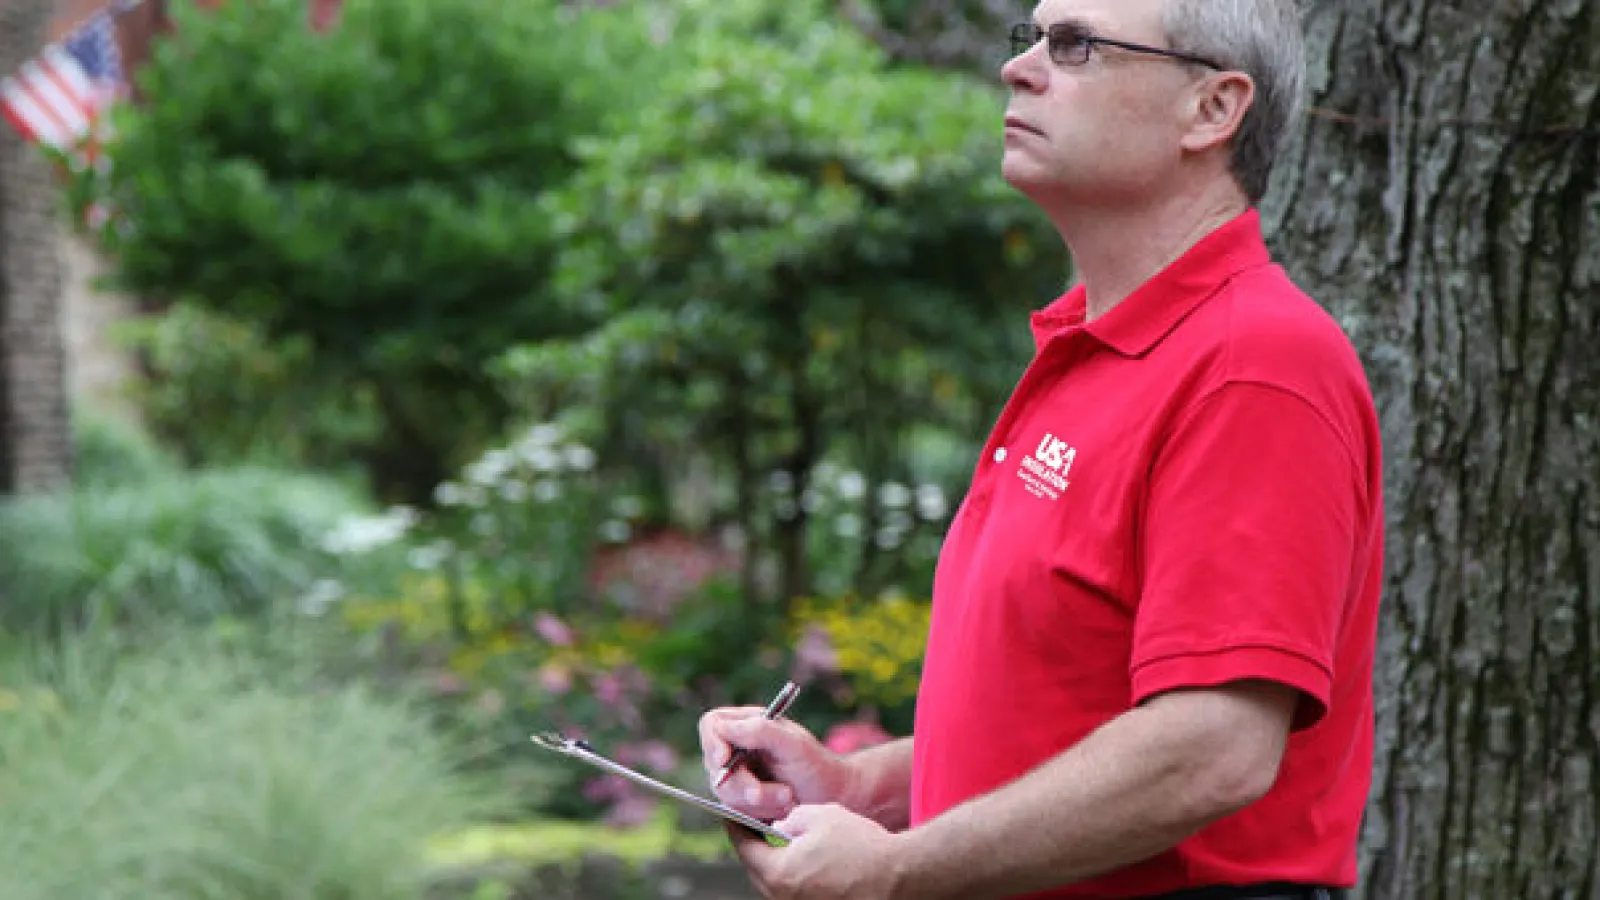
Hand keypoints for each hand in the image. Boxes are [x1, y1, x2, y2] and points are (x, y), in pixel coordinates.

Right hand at [699, 706, 852, 821]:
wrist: (830, 797)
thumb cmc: (816, 765)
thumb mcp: (793, 744)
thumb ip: (761, 731)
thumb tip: (724, 729)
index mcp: (747, 724)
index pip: (712, 725)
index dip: (712, 742)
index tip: (725, 760)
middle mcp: (737, 748)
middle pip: (714, 765)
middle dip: (746, 785)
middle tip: (782, 794)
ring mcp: (737, 775)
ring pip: (724, 792)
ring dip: (759, 801)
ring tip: (789, 799)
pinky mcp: (740, 800)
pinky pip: (734, 810)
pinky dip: (759, 813)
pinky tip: (782, 809)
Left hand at [730, 804, 904, 899]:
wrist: (898, 877)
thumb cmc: (861, 847)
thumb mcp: (820, 815)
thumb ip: (791, 818)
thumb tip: (780, 825)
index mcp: (778, 873)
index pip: (744, 848)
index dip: (737, 827)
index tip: (732, 816)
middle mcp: (784, 898)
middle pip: (758, 870)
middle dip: (757, 848)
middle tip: (760, 828)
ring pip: (777, 884)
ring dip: (779, 864)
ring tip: (791, 844)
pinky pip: (797, 892)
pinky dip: (797, 877)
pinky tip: (812, 862)